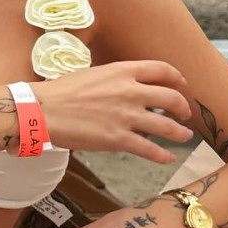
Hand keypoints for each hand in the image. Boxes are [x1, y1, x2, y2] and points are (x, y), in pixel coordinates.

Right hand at [37, 60, 194, 164]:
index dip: (177, 78)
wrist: (42, 111)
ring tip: (185, 136)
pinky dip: (162, 155)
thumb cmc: (60, 92)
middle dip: (183, 107)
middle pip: (171, 98)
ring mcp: (126, 116)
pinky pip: (150, 149)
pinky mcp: (118, 139)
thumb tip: (124, 89)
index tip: (182, 85)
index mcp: (122, 72)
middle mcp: (130, 92)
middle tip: (185, 114)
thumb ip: (114, 80)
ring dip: (180, 132)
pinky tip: (168, 158)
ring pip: (167, 126)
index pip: (161, 70)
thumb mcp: (92, 74)